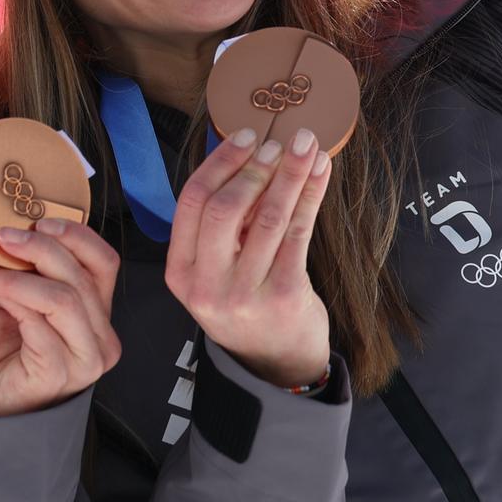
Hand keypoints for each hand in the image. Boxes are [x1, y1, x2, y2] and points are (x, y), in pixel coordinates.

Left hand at [0, 218, 122, 418]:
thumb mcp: (9, 294)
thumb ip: (20, 267)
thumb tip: (12, 232)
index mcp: (95, 313)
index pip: (104, 262)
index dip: (76, 235)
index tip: (39, 222)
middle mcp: (100, 337)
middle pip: (82, 277)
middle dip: (40, 248)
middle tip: (4, 237)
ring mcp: (85, 358)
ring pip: (64, 298)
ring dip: (18, 275)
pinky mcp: (60, 374)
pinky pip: (38, 323)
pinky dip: (9, 296)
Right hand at [164, 126, 332, 389]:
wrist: (276, 364)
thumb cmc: (246, 304)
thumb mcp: (216, 272)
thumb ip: (220, 227)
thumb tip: (248, 156)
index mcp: (181, 272)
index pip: (191, 203)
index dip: (219, 164)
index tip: (246, 136)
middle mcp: (207, 285)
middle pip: (223, 208)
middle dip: (254, 168)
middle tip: (279, 143)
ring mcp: (245, 294)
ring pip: (266, 218)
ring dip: (289, 175)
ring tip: (306, 146)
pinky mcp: (284, 297)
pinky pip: (298, 234)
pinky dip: (310, 197)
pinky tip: (319, 174)